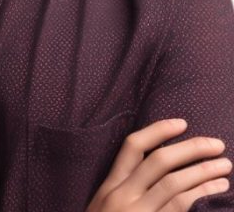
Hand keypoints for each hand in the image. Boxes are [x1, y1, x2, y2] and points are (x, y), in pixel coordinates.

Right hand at [86, 118, 231, 210]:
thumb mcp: (105, 209)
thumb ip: (126, 191)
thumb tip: (162, 174)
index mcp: (110, 186)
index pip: (132, 147)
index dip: (158, 131)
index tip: (181, 123)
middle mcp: (122, 195)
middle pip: (158, 160)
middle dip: (190, 148)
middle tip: (216, 144)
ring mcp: (136, 211)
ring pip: (174, 181)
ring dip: (204, 170)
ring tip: (225, 165)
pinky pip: (181, 204)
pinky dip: (202, 192)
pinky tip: (218, 188)